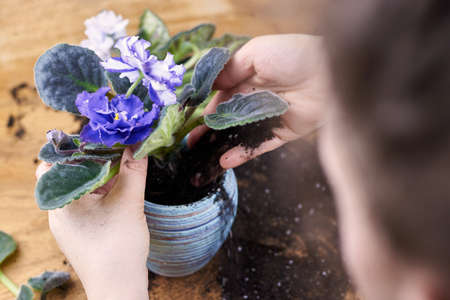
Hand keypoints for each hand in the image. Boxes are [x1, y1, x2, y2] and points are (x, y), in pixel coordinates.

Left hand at [35, 148, 148, 299]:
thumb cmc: (117, 247)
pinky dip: (102, 190)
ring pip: (81, 187)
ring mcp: (69, 221)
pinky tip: (120, 185)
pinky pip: (87, 201)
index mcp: (61, 201)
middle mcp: (59, 209)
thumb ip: (134, 170)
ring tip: (121, 162)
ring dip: (99, 174)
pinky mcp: (80, 229)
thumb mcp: (129, 203)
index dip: (73, 147)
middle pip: (69, 173)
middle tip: (115, 146)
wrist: (118, 287)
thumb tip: (140, 142)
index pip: (53, 162)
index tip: (96, 138)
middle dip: (92, 158)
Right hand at [189, 34, 331, 167]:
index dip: (208, 107)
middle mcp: (258, 98)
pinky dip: (242, 154)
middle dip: (209, 129)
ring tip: (201, 156)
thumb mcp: (257, 52)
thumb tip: (211, 84)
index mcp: (251, 78)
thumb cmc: (293, 55)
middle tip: (191, 142)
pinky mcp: (283, 132)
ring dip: (221, 145)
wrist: (329, 72)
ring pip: (241, 134)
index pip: (224, 96)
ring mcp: (270, 117)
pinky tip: (223, 161)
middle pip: (229, 117)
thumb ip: (232, 68)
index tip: (191, 119)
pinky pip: (260, 146)